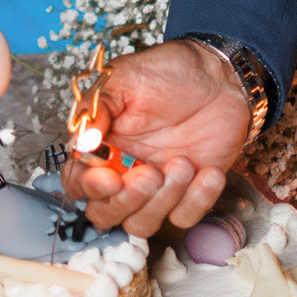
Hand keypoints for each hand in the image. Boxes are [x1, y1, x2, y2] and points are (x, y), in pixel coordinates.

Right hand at [61, 39, 258, 234]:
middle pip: (105, 214)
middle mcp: (123, 173)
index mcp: (101, 147)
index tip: (110, 179)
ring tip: (183, 163)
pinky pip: (184, 218)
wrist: (220, 75)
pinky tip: (208, 172)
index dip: (88, 188)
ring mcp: (156, 187)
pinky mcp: (189, 192)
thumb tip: (82, 143)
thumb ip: (99, 109)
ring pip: (142, 224)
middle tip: (150, 173)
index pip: (77, 183)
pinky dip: (197, 201)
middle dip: (127, 201)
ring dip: (161, 202)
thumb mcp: (127, 78)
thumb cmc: (170, 72)